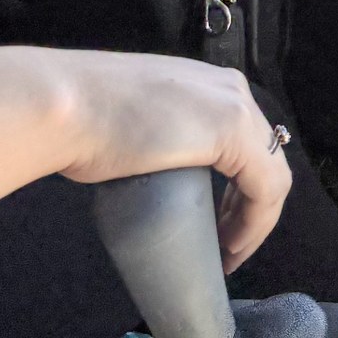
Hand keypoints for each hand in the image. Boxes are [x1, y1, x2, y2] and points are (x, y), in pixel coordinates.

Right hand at [45, 49, 290, 271]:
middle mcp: (230, 88)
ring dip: (254, 222)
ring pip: (271, 175)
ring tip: (228, 254)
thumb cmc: (82, 120)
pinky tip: (232, 248)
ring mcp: (235, 106)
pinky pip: (266, 188)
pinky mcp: (233, 130)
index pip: (246, 143)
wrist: (66, 107)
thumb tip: (146, 167)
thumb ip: (154, 137)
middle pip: (263, 158)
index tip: (219, 228)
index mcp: (207, 83)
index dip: (240, 192)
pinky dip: (254, 224)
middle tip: (225, 244)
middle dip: (249, 207)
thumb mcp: (134, 125)